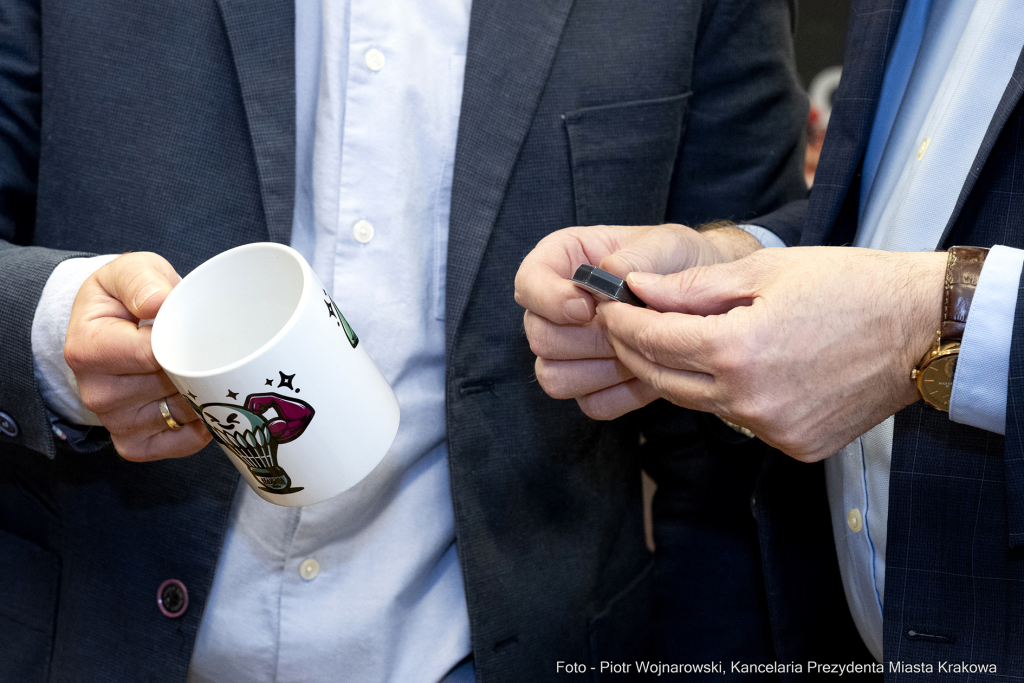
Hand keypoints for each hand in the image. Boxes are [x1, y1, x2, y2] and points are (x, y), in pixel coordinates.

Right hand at [64, 253, 210, 460]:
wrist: (113, 328)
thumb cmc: (125, 298)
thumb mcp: (129, 272)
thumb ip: (142, 281)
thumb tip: (158, 303)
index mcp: (87, 348)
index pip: (152, 355)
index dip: (187, 342)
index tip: (203, 329)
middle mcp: (96, 392)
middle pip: (172, 385)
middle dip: (201, 366)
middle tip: (217, 347)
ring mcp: (114, 422)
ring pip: (183, 413)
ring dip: (205, 394)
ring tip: (210, 369)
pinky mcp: (133, 444)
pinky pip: (182, 443)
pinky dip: (203, 423)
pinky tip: (204, 398)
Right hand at [514, 223, 761, 418]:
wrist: (707, 299)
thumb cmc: (679, 262)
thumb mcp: (668, 244)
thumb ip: (639, 255)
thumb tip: (610, 272)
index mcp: (562, 261)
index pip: (527, 284)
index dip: (551, 299)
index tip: (590, 306)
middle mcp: (554, 308)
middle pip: (539, 338)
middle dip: (588, 339)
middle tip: (630, 327)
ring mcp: (568, 351)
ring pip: (555, 378)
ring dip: (603, 369)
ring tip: (640, 348)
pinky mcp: (591, 386)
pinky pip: (591, 404)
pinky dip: (621, 393)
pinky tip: (647, 369)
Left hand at [597, 246, 945, 460]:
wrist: (922, 327)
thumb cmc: (848, 285)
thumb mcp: (765, 269)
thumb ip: (691, 287)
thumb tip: (637, 290)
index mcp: (738, 350)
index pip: (653, 342)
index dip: (622, 323)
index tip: (607, 307)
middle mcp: (749, 400)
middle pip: (664, 381)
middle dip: (635, 351)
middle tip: (622, 325)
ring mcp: (774, 429)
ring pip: (700, 403)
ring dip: (678, 373)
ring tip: (673, 340)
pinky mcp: (796, 446)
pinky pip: (741, 421)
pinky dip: (726, 395)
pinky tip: (734, 368)